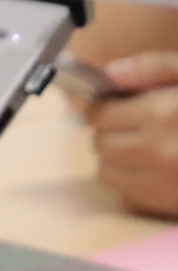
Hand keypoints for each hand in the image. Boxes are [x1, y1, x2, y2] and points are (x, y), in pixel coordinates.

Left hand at [88, 54, 177, 216]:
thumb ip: (155, 67)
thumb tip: (111, 73)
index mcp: (163, 113)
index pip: (100, 114)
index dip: (107, 107)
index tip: (119, 105)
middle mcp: (159, 151)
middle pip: (100, 143)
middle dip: (111, 132)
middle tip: (135, 125)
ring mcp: (166, 182)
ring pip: (108, 172)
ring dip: (119, 159)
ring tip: (147, 146)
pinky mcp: (173, 203)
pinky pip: (129, 194)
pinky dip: (134, 180)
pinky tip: (158, 167)